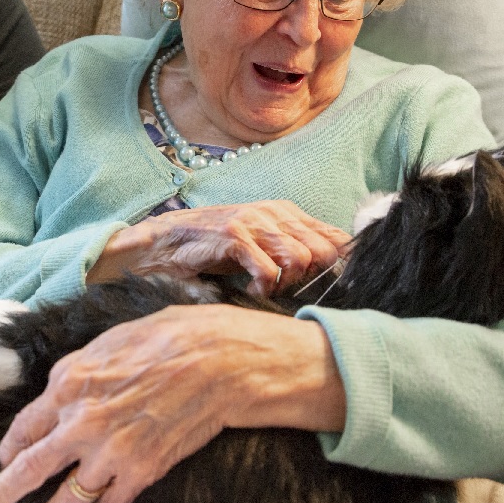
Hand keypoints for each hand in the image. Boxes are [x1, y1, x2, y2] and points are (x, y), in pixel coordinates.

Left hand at [0, 304, 344, 502]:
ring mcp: (110, 453)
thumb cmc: (166, 339)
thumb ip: (75, 370)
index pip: (23, 428)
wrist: (217, 362)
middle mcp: (81, 423)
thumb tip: (57, 390)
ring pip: (65, 501)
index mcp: (68, 384)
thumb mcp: (105, 342)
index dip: (9, 449)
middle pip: (29, 471)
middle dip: (1, 495)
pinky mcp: (141, 472)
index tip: (5, 460)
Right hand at [89, 200, 351, 293]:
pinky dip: (265, 289)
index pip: (337, 238)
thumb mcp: (262, 245)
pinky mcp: (234, 236)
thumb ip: (296, 250)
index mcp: (287, 212)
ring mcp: (254, 221)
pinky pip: (270, 272)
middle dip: (311, 279)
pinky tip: (251, 290)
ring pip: (302, 261)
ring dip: (287, 285)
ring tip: (265, 288)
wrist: (165, 242)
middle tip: (285, 287)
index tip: (317, 286)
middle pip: (325, 253)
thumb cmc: (216, 249)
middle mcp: (275, 212)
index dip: (336, 268)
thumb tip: (336, 271)